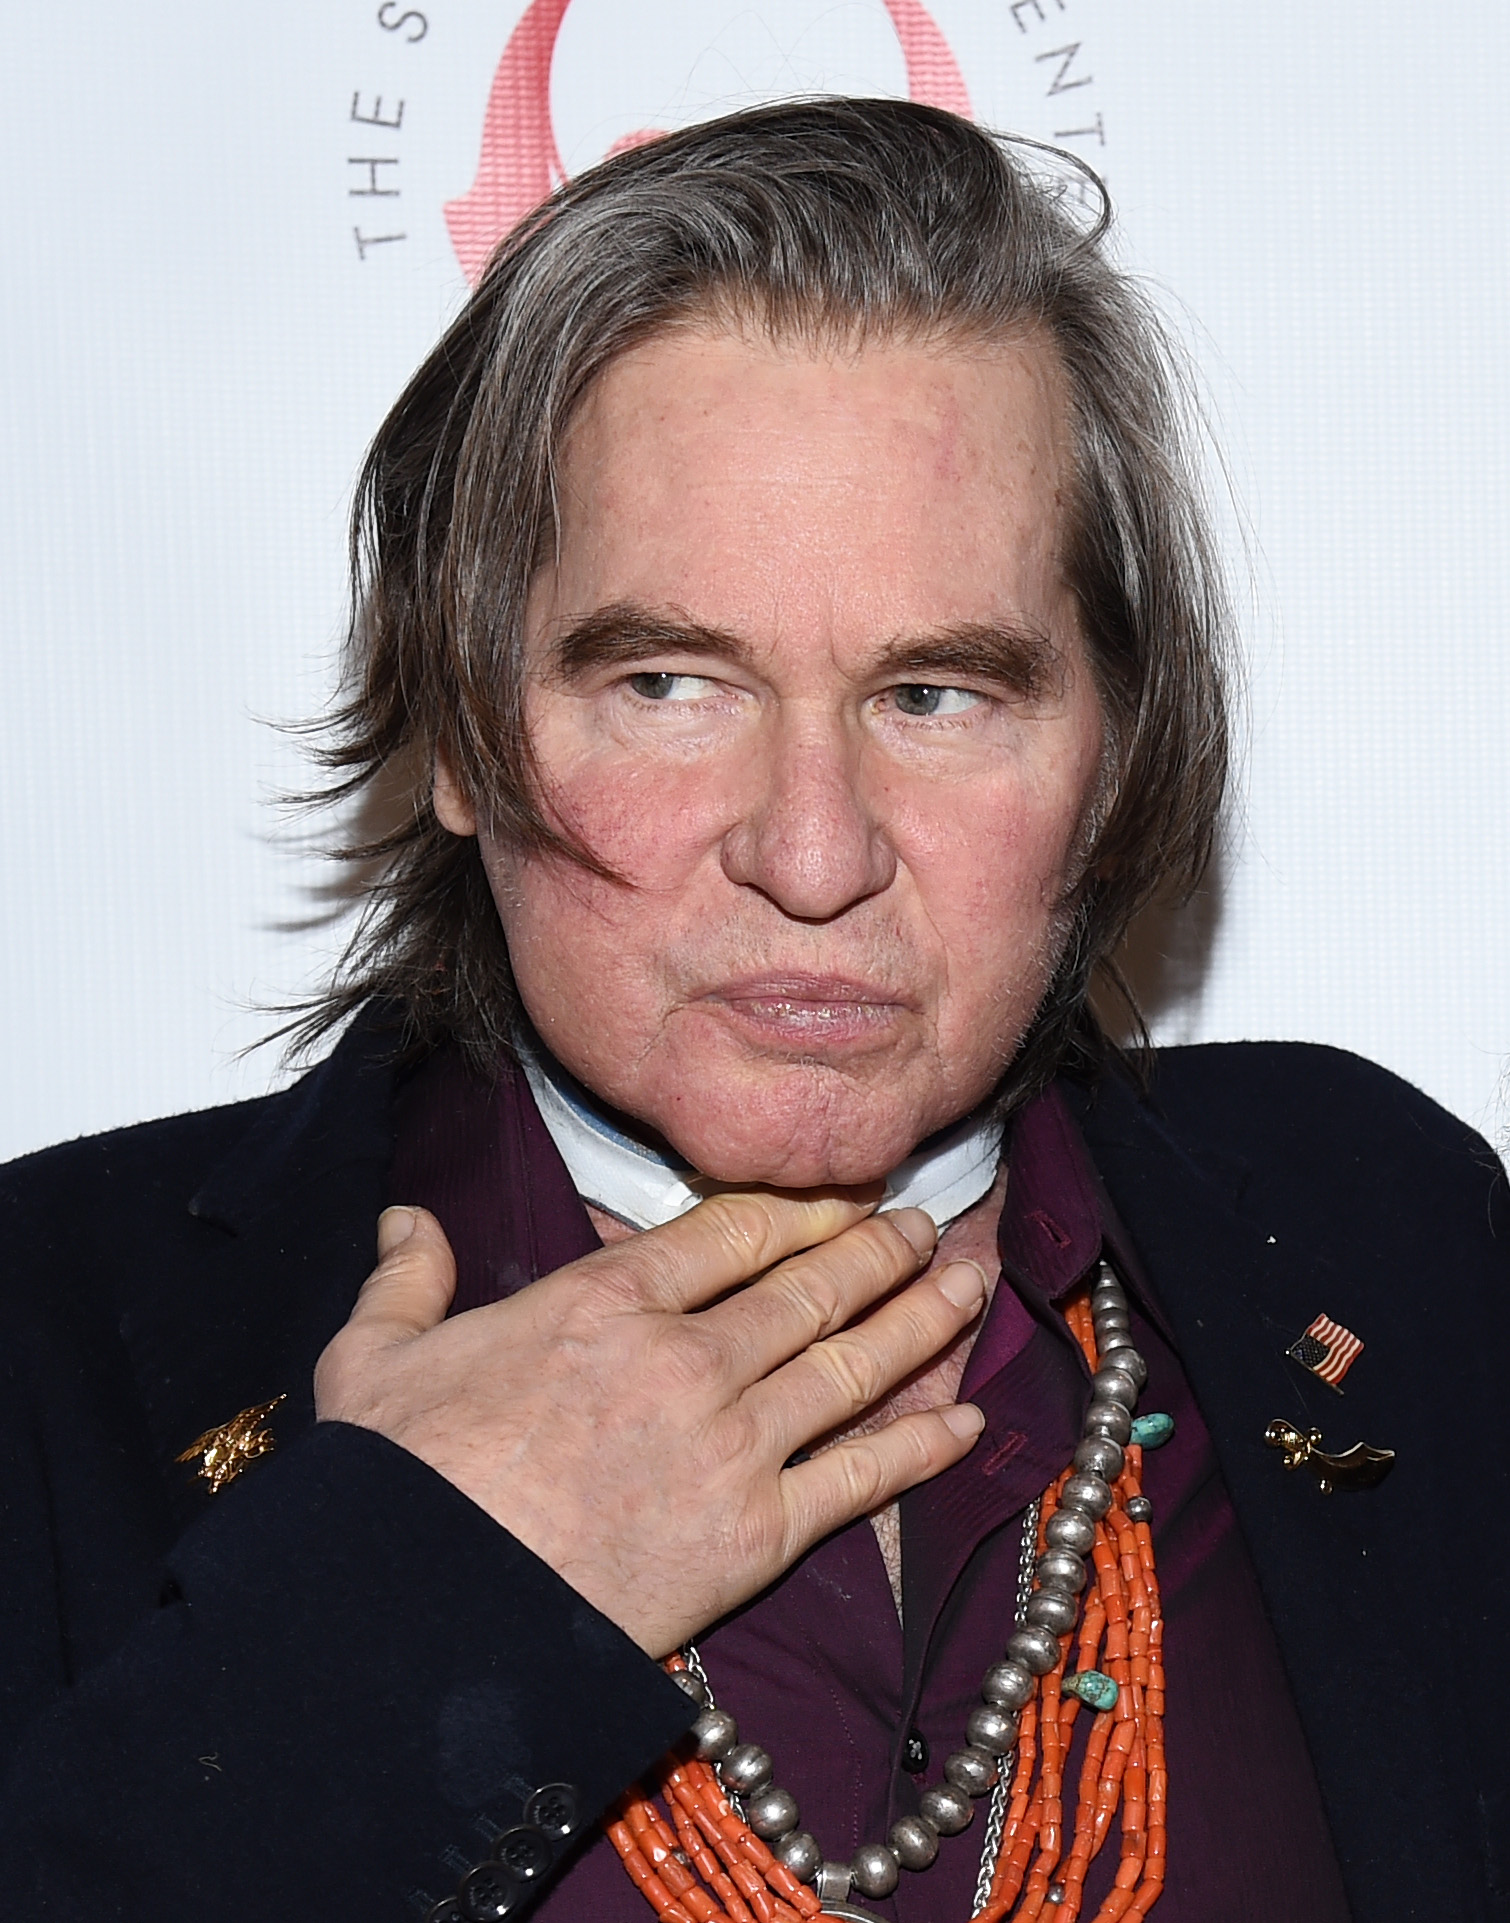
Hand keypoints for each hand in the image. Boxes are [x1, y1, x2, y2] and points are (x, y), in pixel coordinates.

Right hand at [314, 1193, 985, 1655]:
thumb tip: (406, 1220)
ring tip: (967, 1283)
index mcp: (603, 1301)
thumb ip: (407, 1279)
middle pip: (809, 1287)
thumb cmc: (398, 1485)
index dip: (800, 1206)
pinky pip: (862, 1478)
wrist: (428, 1619)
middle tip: (923, 1224)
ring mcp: (732, 1444)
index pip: (731, 1230)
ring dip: (920, 1320)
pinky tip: (970, 1420)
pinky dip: (924, 1446)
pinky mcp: (757, 1533)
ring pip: (852, 1364)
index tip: (840, 1193)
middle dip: (877, 1250)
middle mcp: (686, 1357)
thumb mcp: (374, 1359)